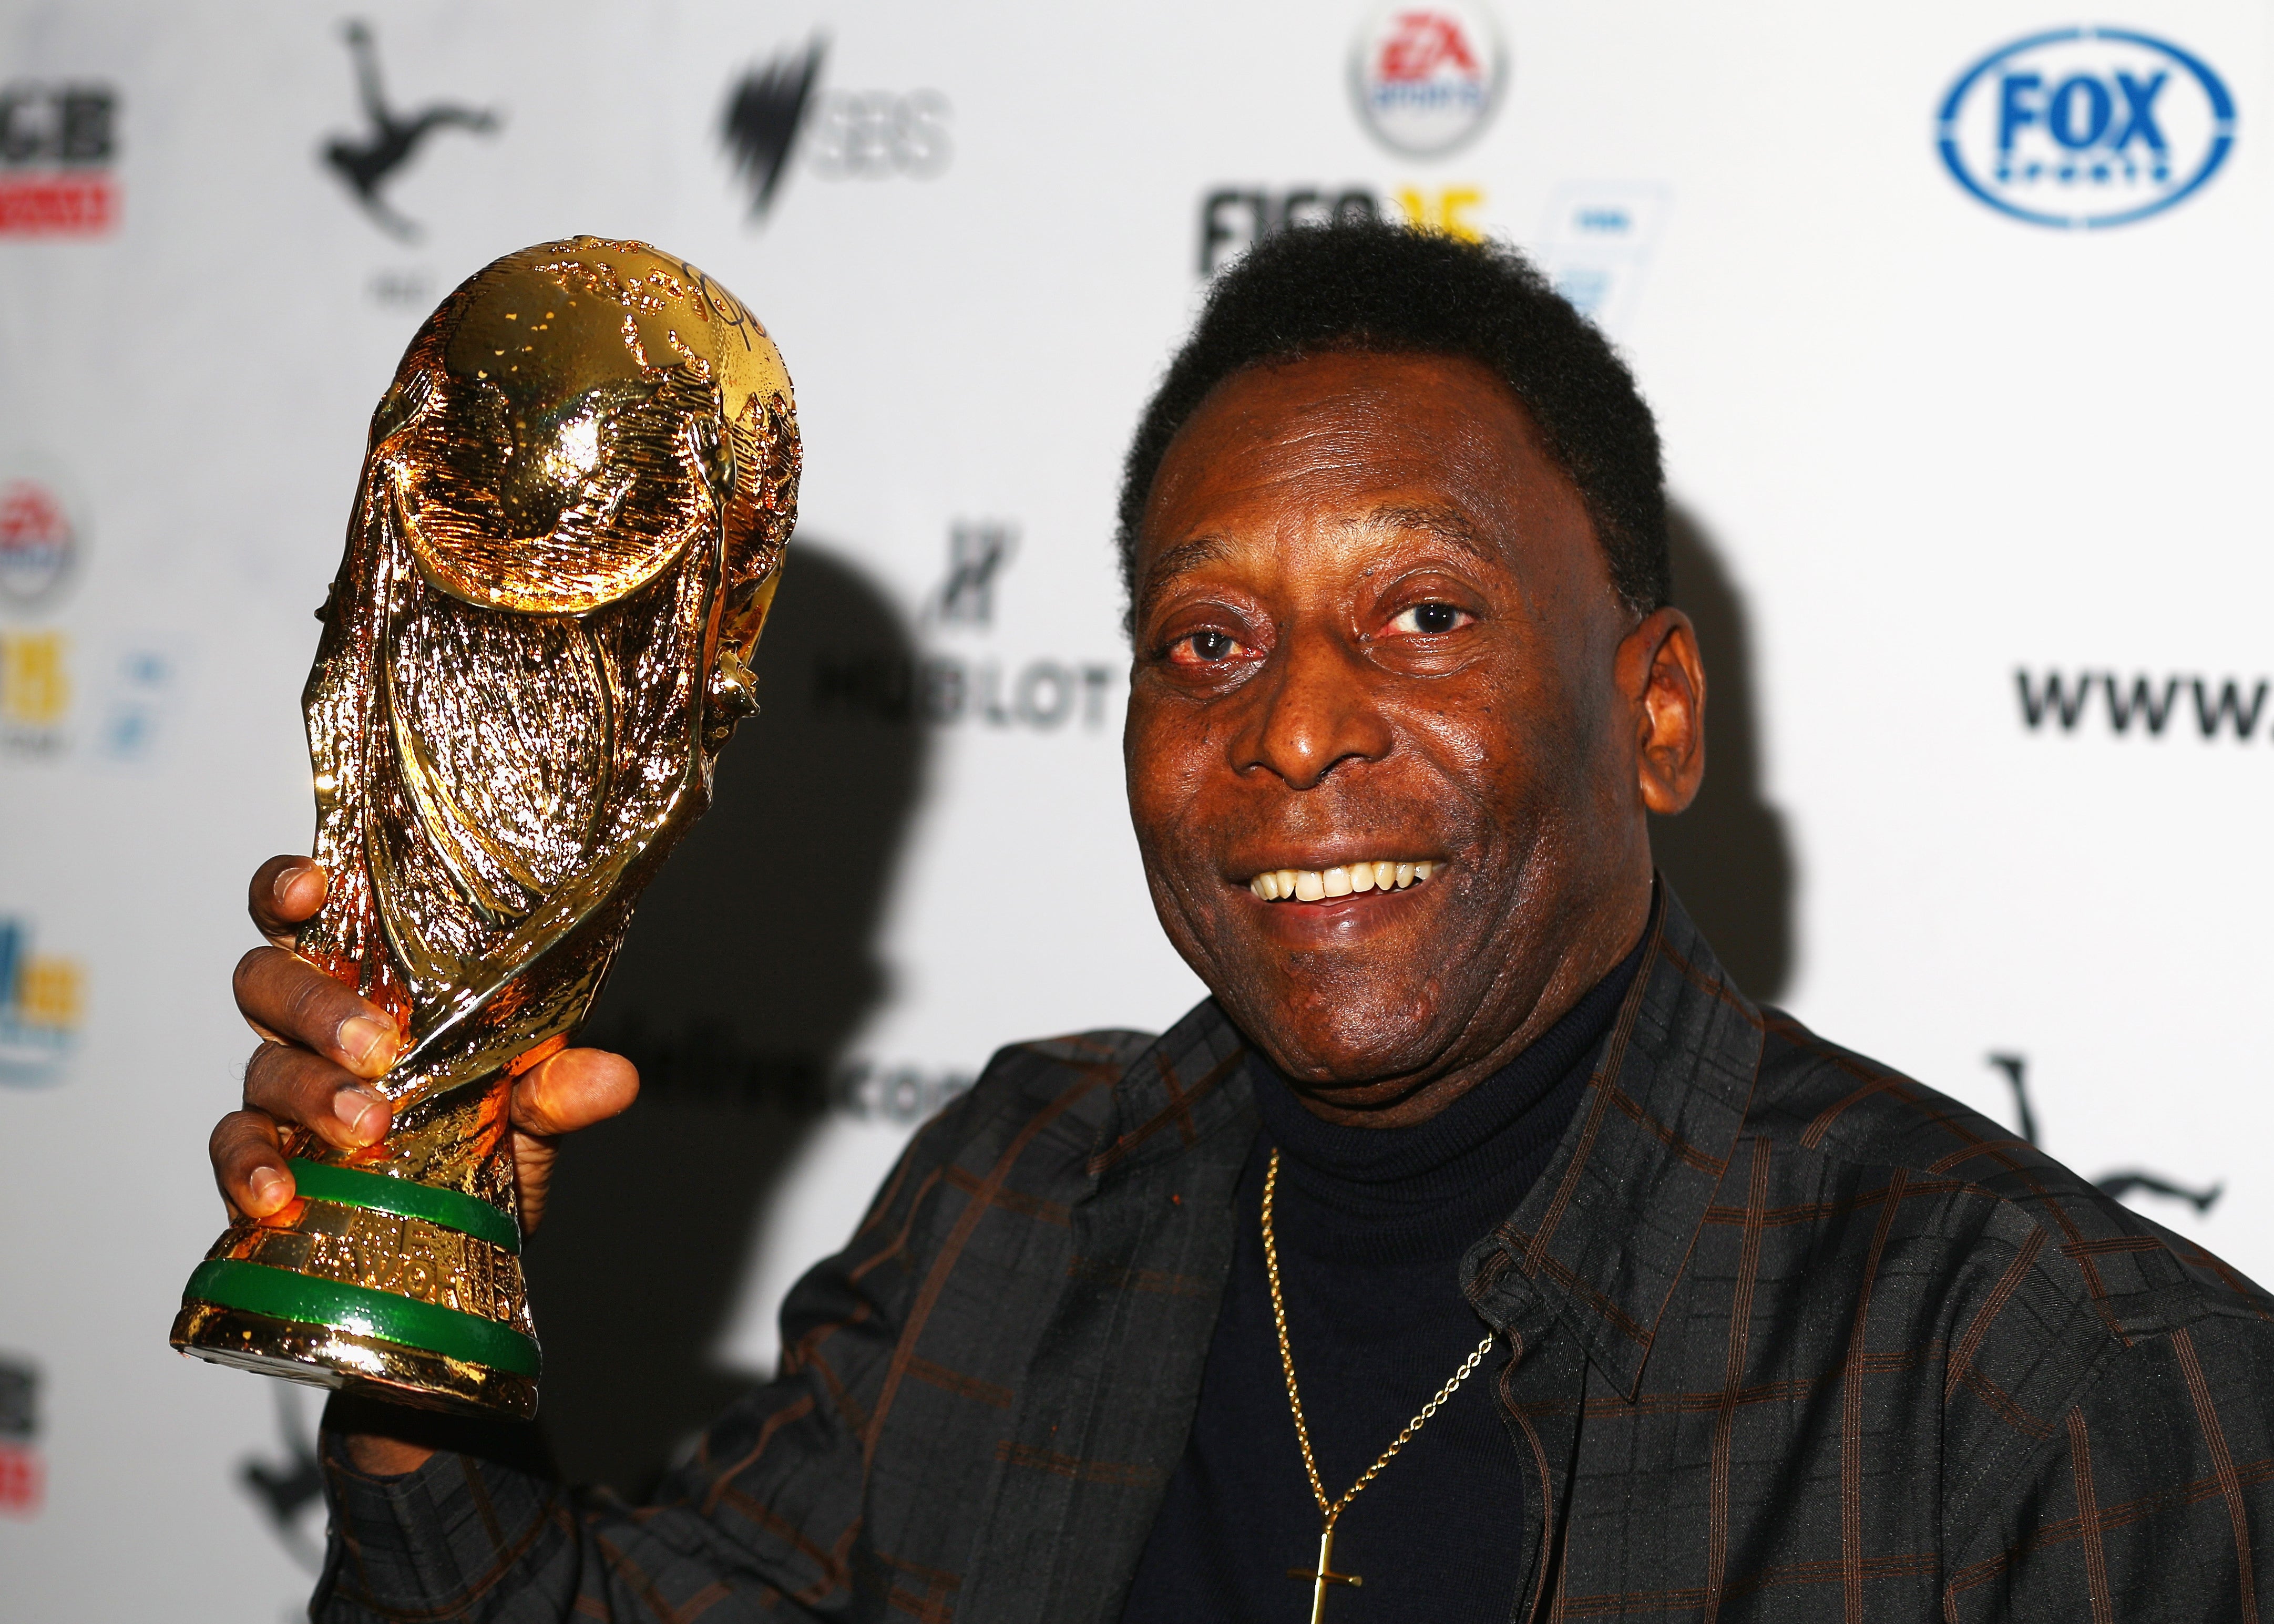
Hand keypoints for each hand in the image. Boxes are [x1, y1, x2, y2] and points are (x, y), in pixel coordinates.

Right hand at [212, 856, 638, 1475]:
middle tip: (380, 1047)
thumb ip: (562, 1085)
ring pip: (262, 1066)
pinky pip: (234, 1149)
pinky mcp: (270, 1156)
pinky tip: (278, 1194)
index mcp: (372, 978)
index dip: (293, 887)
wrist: (470, 1236)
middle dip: (318, 1005)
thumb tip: (612, 1078)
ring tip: (367, 1125)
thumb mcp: (539, 1105)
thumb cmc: (493, 1135)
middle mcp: (315, 1025)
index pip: (308, 910)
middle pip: (268, 980)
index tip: (315, 887)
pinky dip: (250, 1168)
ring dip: (309, 1093)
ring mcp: (285, 1089)